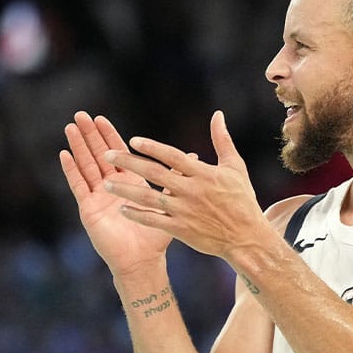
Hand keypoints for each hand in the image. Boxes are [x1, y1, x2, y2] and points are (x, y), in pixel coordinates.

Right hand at [60, 111, 172, 275]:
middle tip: (81, 115)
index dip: (108, 135)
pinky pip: (79, 186)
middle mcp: (112, 187)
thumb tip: (192, 156)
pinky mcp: (89, 209)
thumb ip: (175, 178)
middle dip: (90, 135)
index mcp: (130, 183)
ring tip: (70, 128)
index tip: (101, 118)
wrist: (143, 261)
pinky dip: (72, 170)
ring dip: (78, 147)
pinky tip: (64, 155)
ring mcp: (98, 197)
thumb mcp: (167, 203)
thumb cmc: (155, 238)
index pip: (118, 153)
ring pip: (86, 166)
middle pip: (98, 155)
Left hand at [102, 111, 270, 260]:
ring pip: (148, 198)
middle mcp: (190, 190)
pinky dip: (137, 215)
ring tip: (105, 184)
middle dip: (128, 163)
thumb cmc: (242, 200)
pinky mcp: (181, 230)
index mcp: (202, 173)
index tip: (132, 140)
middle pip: (154, 173)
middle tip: (106, 155)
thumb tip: (217, 115)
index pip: (172, 156)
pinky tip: (122, 209)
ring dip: (125, 190)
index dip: (152, 147)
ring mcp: (184, 211)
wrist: (246, 237)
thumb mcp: (235, 167)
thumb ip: (222, 140)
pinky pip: (153, 221)